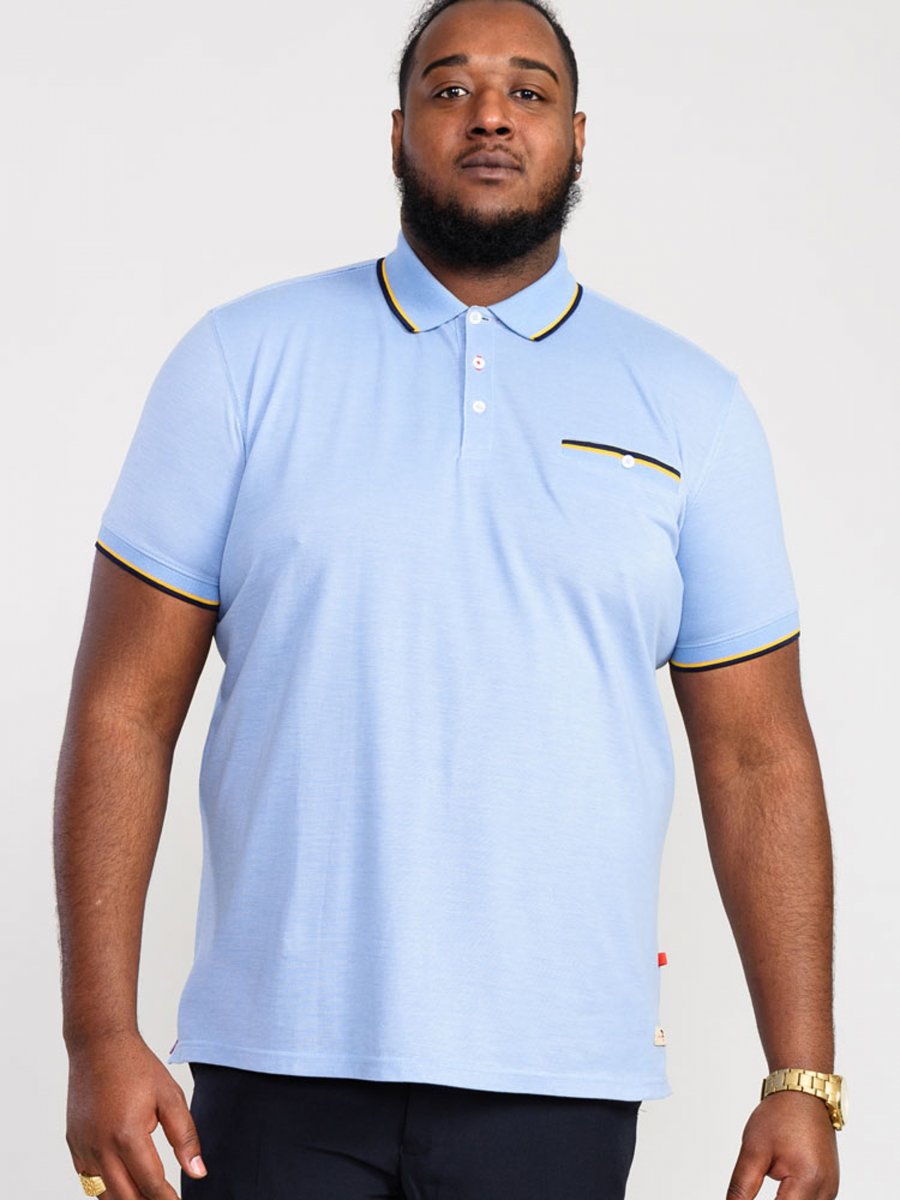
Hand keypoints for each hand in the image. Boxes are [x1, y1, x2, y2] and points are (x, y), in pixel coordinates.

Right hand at [65, 1030, 206, 1198]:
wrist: (99, 1045)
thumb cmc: (137, 1067)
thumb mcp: (170, 1097)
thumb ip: (185, 1137)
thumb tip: (198, 1173)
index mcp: (127, 1135)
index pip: (150, 1184)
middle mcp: (100, 1147)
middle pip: (125, 1198)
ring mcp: (83, 1148)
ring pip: (104, 1195)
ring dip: (126, 1199)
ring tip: (147, 1195)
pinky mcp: (73, 1144)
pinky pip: (88, 1180)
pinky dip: (106, 1188)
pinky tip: (124, 1184)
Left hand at [726, 1089, 839, 1198]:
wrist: (804, 1093)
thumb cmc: (781, 1115)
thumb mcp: (753, 1150)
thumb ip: (742, 1186)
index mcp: (808, 1180)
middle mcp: (826, 1190)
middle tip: (750, 1189)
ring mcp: (830, 1190)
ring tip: (769, 1174)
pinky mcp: (828, 1187)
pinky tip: (779, 1191)